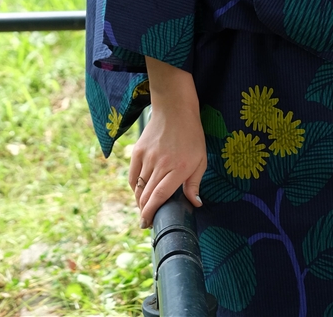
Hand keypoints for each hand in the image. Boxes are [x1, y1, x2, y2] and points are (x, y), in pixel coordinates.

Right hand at [128, 58, 205, 227]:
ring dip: (140, 201)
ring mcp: (147, 157)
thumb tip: (195, 204)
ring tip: (144, 209)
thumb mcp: (201, 159)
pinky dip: (134, 187)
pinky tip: (139, 192)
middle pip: (147, 195)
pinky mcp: (138, 150)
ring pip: (138, 187)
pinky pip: (132, 176)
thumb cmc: (191, 135)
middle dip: (145, 212)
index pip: (160, 196)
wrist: (174, 108)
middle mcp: (160, 164)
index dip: (152, 213)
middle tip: (146, 223)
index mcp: (178, 168)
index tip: (148, 225)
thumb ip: (195, 184)